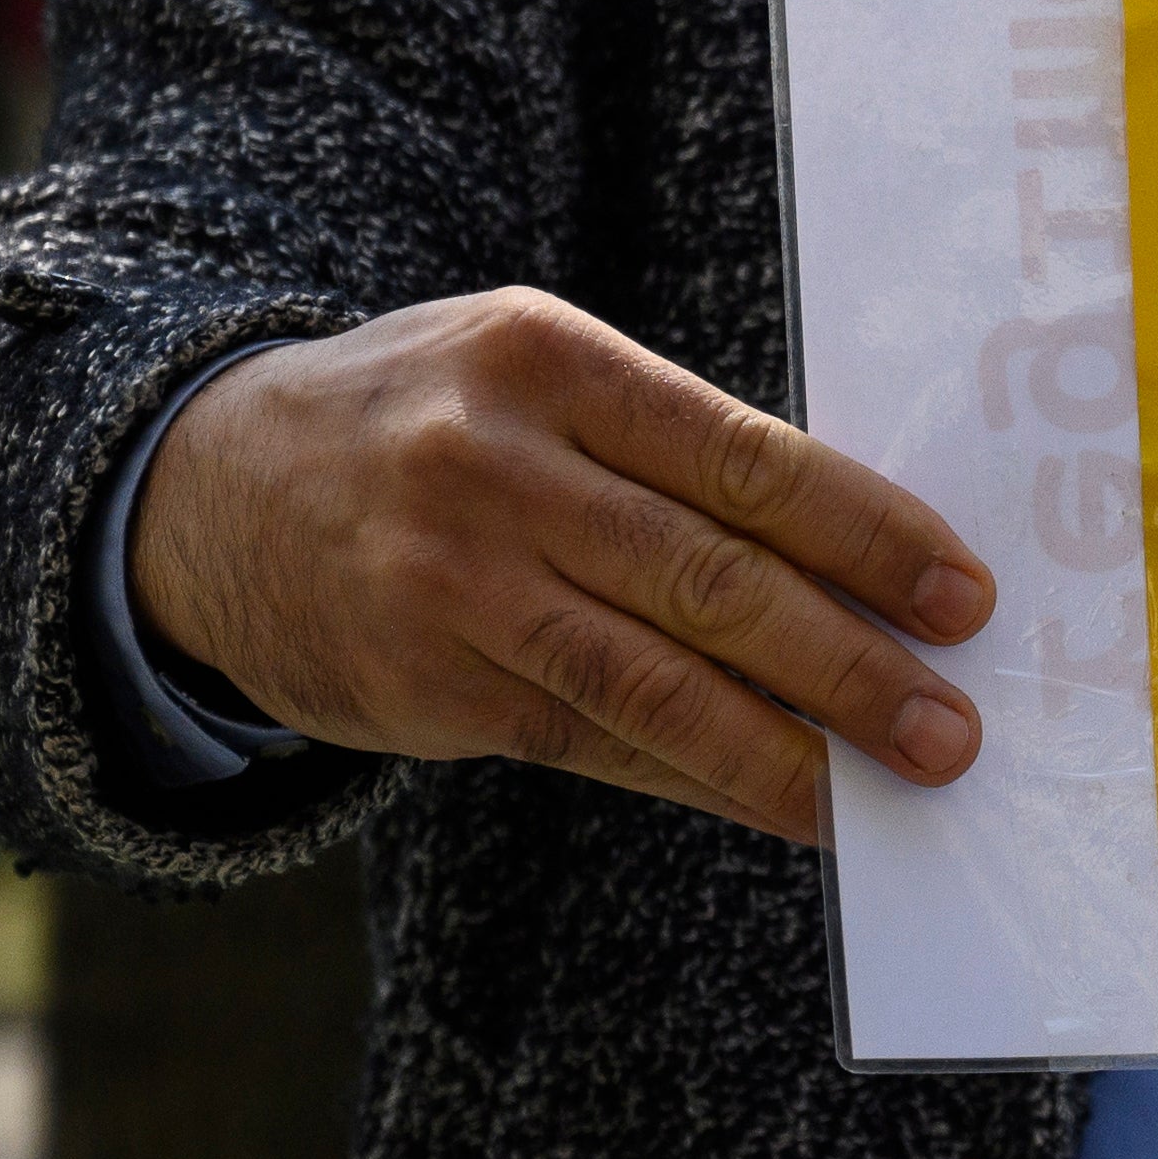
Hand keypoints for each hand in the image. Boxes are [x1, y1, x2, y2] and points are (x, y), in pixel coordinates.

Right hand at [132, 289, 995, 842]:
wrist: (196, 488)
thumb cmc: (427, 421)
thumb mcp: (530, 376)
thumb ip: (669, 448)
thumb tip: (856, 563)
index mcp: (546, 358)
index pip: (745, 457)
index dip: (866, 533)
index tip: (961, 593)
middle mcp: (492, 467)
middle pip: (710, 577)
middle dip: (849, 660)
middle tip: (950, 724)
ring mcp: (448, 583)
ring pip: (651, 680)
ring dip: (785, 746)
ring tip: (884, 785)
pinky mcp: (423, 684)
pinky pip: (593, 739)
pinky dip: (700, 775)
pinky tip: (780, 800)